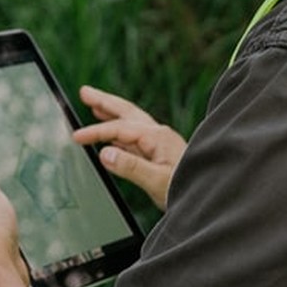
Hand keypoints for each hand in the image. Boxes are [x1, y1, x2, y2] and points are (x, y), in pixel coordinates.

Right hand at [72, 85, 187, 209]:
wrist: (209, 195)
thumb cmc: (187, 188)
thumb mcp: (156, 181)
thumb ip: (131, 167)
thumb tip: (105, 153)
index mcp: (156, 137)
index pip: (120, 128)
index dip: (96, 132)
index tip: (76, 137)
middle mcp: (157, 134)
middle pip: (126, 112)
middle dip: (105, 102)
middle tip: (84, 92)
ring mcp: (159, 142)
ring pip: (130, 121)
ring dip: (111, 111)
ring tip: (93, 104)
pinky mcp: (158, 152)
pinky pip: (133, 136)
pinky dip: (118, 130)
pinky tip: (111, 134)